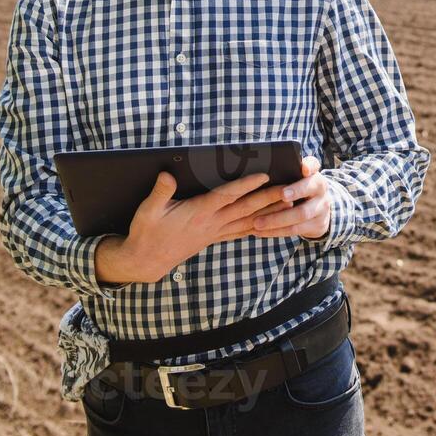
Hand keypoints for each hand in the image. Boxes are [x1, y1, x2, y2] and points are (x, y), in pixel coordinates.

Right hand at [100, 169, 297, 283]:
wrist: (145, 261)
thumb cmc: (146, 232)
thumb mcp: (148, 211)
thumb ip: (160, 192)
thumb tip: (167, 174)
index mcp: (198, 213)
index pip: (226, 196)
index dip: (245, 185)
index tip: (263, 176)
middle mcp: (211, 223)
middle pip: (245, 209)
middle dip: (268, 198)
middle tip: (289, 188)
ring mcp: (213, 233)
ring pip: (247, 221)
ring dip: (268, 213)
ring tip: (288, 203)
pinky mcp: (212, 239)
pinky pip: (240, 232)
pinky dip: (256, 226)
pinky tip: (268, 224)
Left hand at [250, 156, 331, 240]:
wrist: (319, 210)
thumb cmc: (299, 189)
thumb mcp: (298, 178)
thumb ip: (287, 170)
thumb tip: (263, 164)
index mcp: (314, 175)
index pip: (314, 166)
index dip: (309, 167)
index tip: (303, 169)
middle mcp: (321, 191)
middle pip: (309, 191)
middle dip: (295, 192)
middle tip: (281, 195)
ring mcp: (321, 210)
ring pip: (300, 215)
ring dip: (277, 219)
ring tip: (257, 222)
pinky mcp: (317, 226)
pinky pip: (295, 230)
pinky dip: (276, 231)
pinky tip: (261, 231)